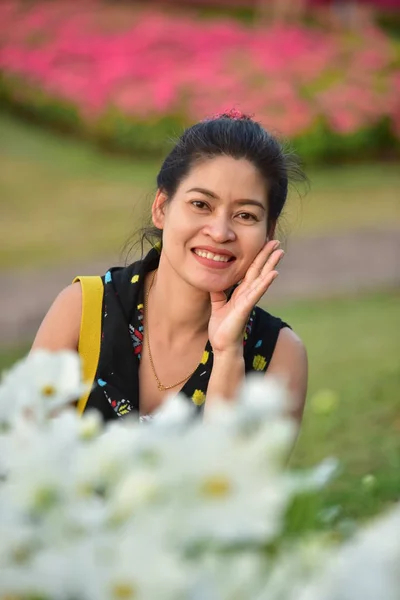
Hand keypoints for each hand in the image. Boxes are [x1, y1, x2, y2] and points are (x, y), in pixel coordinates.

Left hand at [208, 240, 283, 354]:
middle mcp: (247, 294)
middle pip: (259, 271)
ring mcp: (248, 301)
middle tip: (277, 242)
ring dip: (271, 264)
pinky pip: (256, 293)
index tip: (264, 244)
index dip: (257, 258)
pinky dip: (265, 283)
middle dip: (267, 256)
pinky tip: (274, 273)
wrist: (222, 345)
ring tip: (280, 252)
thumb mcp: (217, 304)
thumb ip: (218, 292)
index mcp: (241, 292)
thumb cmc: (222, 328)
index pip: (251, 271)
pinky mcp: (245, 308)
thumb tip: (214, 280)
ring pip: (261, 279)